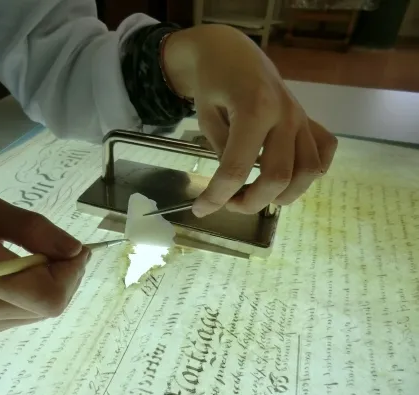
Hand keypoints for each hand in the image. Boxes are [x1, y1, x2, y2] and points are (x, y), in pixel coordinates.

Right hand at [0, 194, 88, 335]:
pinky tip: (19, 273)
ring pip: (40, 313)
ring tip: (36, 257)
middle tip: (58, 249)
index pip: (48, 294)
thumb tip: (74, 249)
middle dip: (66, 277)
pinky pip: (23, 315)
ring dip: (52, 285)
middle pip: (49, 306)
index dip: (72, 273)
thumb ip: (32, 230)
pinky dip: (33, 294)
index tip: (76, 248)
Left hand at [163, 25, 337, 216]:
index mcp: (254, 109)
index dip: (217, 196)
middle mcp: (285, 114)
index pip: (237, 168)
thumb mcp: (205, 117)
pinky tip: (291, 176)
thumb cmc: (212, 82)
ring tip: (258, 195)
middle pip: (279, 176)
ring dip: (284, 194)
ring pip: (309, 171)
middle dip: (252, 202)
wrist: (231, 52)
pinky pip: (324, 151)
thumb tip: (234, 186)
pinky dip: (312, 171)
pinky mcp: (309, 118)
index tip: (201, 210)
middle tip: (230, 203)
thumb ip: (222, 151)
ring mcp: (301, 117)